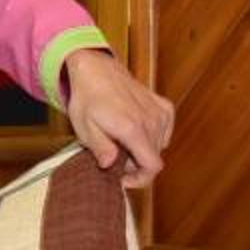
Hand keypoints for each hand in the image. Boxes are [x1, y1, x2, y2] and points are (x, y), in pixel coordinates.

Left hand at [64, 49, 174, 186]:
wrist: (96, 70)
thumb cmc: (87, 98)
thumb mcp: (84, 127)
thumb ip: (100, 148)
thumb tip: (110, 165)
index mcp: (132, 128)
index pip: (152, 166)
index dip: (140, 179)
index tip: (124, 179)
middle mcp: (151, 120)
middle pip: (154, 158)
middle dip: (135, 165)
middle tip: (115, 157)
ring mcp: (160, 112)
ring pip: (159, 146)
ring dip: (143, 150)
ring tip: (121, 142)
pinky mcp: (164, 106)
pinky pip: (165, 132)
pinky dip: (152, 137)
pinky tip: (135, 131)